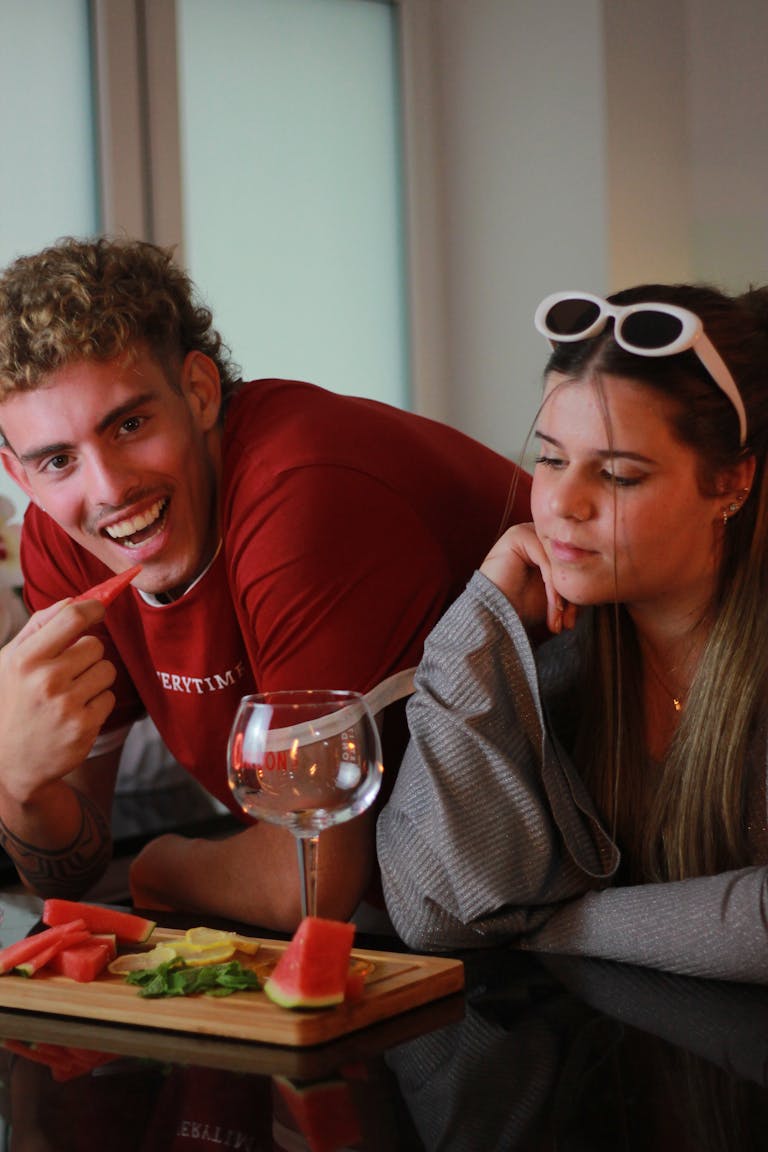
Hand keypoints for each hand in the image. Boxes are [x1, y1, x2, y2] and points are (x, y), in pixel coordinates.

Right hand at [0, 599, 116, 803]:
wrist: (8, 763)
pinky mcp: (84, 727)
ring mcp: (67, 705)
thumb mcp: (10, 661)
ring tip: (70, 693)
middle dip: (87, 654)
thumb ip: (39, 626)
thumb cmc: (12, 702)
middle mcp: (46, 680)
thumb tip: (75, 599)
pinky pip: (110, 697)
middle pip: (96, 645)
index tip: (99, 608)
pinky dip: (97, 703)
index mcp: (25, 659)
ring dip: (95, 678)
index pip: (72, 617)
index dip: (93, 608)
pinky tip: (75, 713)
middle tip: (68, 671)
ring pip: (107, 670)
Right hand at [480, 523, 578, 634]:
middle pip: (567, 560)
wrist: (492, 618)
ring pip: (558, 561)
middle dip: (571, 596)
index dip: (576, 592)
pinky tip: (553, 607)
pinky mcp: (516, 536)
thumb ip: (574, 584)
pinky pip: (546, 560)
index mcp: (546, 547)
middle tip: (569, 623)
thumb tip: (602, 587)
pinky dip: (552, 586)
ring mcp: (526, 533)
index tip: (573, 621)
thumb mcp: (556, 597)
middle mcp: (537, 536)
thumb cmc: (520, 609)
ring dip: (562, 594)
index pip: (572, 563)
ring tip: (559, 620)